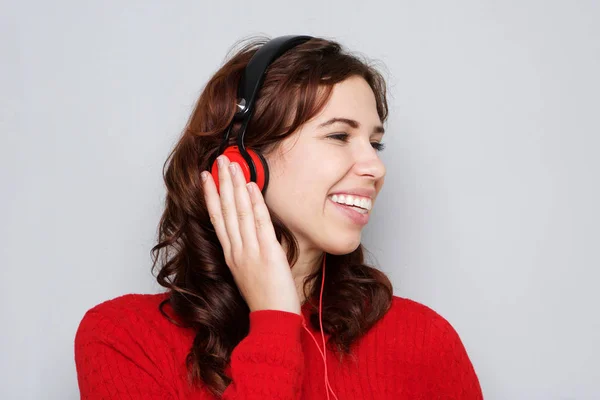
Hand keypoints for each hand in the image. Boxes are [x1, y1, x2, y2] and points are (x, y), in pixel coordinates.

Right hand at [201, 155, 300, 314]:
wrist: (272, 319)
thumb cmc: (264, 298)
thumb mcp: (248, 272)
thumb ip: (247, 251)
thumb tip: (251, 232)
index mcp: (231, 254)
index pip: (217, 219)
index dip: (211, 196)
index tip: (206, 178)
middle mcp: (237, 250)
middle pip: (226, 210)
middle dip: (222, 183)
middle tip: (219, 161)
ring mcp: (251, 250)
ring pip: (240, 212)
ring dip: (236, 187)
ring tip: (232, 166)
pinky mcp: (268, 252)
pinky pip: (260, 223)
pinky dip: (255, 203)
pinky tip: (251, 187)